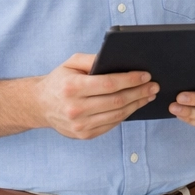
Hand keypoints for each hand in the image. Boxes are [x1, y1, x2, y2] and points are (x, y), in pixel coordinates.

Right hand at [35, 53, 158, 139]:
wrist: (40, 105)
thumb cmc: (60, 80)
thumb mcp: (71, 63)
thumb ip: (92, 59)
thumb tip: (118, 59)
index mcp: (72, 87)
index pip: (108, 84)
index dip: (130, 80)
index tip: (146, 75)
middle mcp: (75, 108)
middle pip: (116, 101)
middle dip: (139, 92)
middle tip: (154, 86)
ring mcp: (79, 125)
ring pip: (117, 115)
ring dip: (137, 104)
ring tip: (148, 95)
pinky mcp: (84, 135)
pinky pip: (111, 124)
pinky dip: (126, 114)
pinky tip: (134, 105)